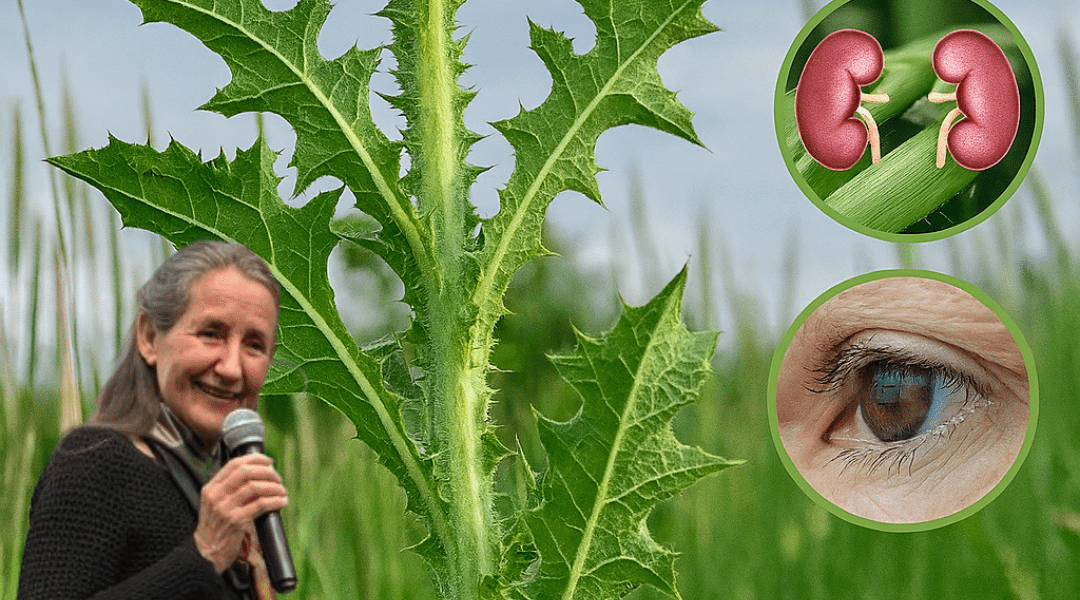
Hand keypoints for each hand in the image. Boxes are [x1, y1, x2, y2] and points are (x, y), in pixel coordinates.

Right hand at [193, 453, 287, 572]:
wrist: (206, 553)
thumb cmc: (216, 527)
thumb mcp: (217, 504)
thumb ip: (231, 489)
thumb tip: (260, 476)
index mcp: (212, 488)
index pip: (234, 464)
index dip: (255, 459)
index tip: (269, 461)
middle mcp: (216, 495)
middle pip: (245, 472)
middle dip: (266, 472)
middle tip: (278, 478)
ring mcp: (225, 508)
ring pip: (254, 486)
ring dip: (273, 487)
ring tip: (282, 491)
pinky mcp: (236, 521)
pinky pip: (260, 505)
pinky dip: (274, 501)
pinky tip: (281, 502)